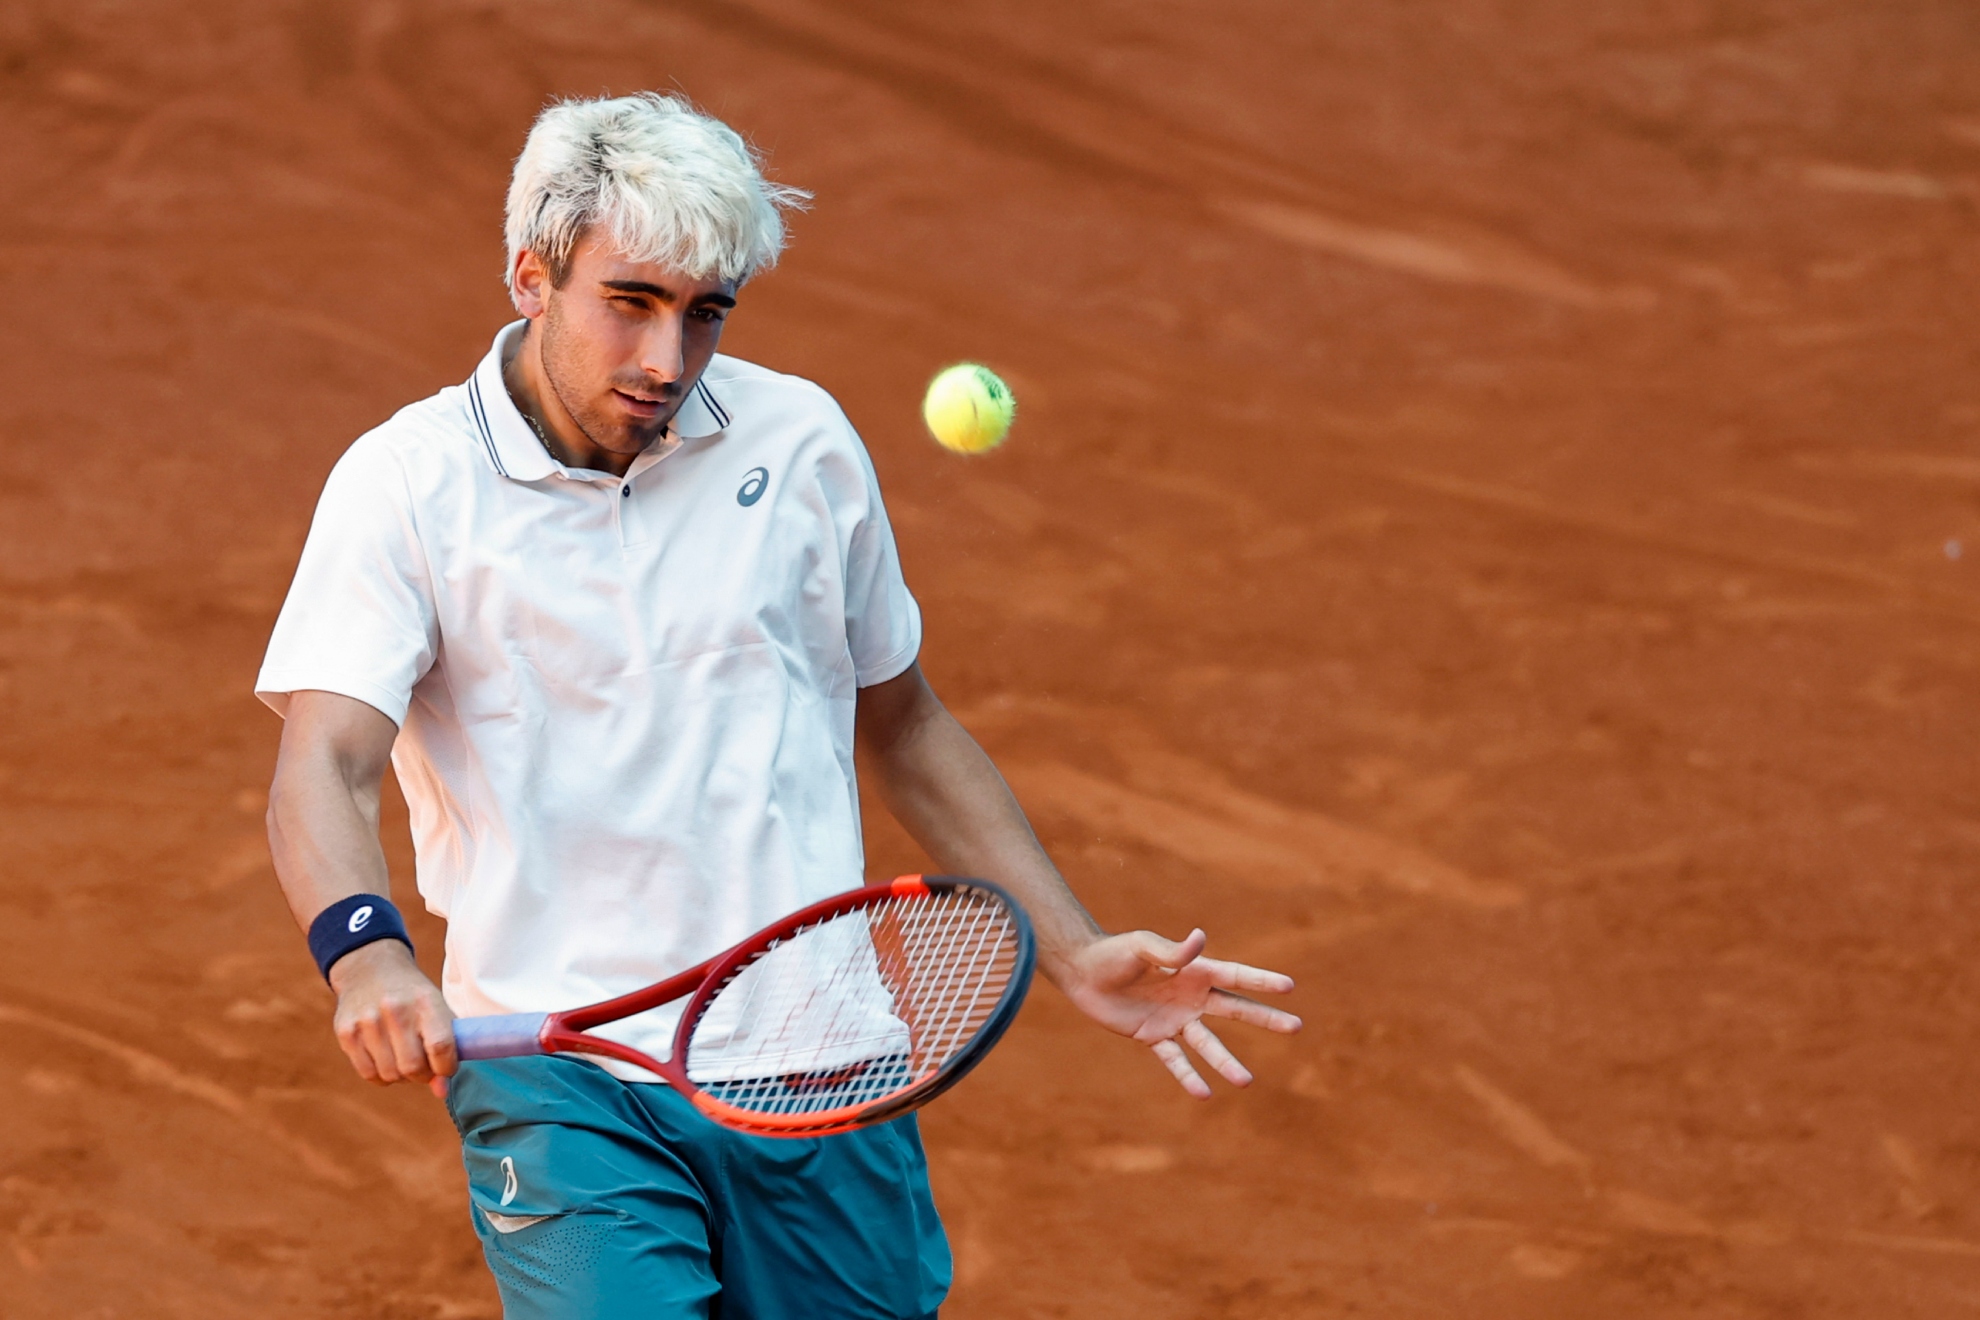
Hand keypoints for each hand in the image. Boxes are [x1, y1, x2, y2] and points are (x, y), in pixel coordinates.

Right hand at [328, 940, 456, 1096]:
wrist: (370, 968)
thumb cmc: (412, 996)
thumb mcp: (436, 1009)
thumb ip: (446, 1048)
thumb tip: (440, 1091)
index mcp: (425, 1002)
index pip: (441, 1047)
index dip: (446, 1067)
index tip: (446, 1067)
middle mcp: (395, 1010)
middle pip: (413, 1067)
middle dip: (422, 1075)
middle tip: (423, 1065)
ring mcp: (367, 1022)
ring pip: (391, 1075)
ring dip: (401, 1076)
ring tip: (403, 1057)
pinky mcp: (346, 1033)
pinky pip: (368, 1074)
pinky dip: (382, 1075)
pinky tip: (386, 1058)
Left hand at [1059, 929, 1300, 1098]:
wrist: (1084, 973)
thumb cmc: (1115, 952)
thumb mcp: (1143, 947)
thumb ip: (1172, 950)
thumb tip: (1200, 938)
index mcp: (1194, 971)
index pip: (1235, 976)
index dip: (1261, 981)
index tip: (1289, 987)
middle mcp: (1191, 997)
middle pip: (1235, 1010)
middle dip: (1265, 1018)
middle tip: (1296, 1026)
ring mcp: (1175, 1019)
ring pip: (1208, 1045)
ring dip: (1226, 1062)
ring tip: (1246, 1081)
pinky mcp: (1153, 1037)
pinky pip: (1175, 1060)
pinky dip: (1188, 1076)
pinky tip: (1203, 1093)